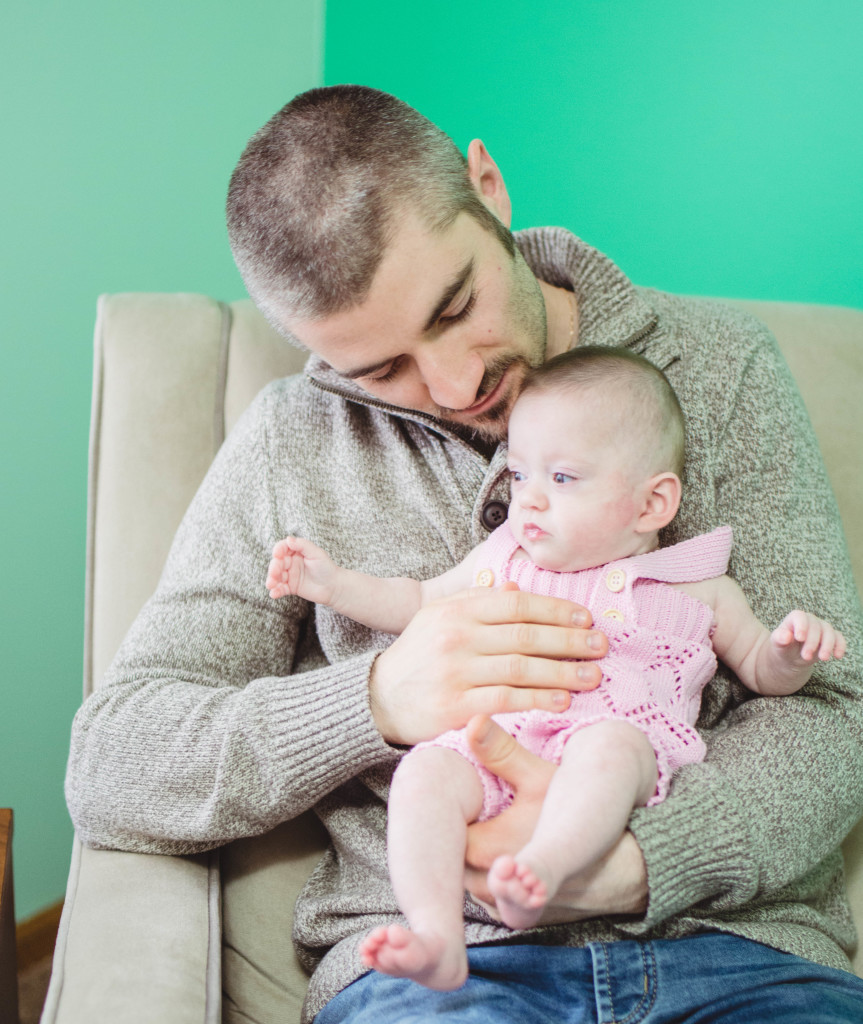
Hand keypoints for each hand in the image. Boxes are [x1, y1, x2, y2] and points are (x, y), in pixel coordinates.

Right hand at [266, 536, 339, 603]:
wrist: (334, 587)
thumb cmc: (326, 567)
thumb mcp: (317, 553)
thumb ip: (303, 545)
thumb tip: (288, 539)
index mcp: (296, 551)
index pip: (283, 548)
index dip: (278, 550)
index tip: (277, 554)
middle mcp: (291, 562)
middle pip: (277, 563)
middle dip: (274, 568)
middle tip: (274, 573)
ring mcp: (290, 575)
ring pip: (276, 576)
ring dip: (272, 580)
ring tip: (270, 585)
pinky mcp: (291, 587)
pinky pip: (281, 589)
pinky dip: (276, 591)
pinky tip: (274, 594)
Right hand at [369, 583, 607, 745]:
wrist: (379, 698)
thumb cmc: (418, 655)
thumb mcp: (439, 617)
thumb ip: (476, 601)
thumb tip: (515, 586)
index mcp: (456, 610)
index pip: (517, 604)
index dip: (556, 610)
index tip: (586, 619)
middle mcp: (456, 637)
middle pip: (526, 635)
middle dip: (569, 640)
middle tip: (600, 646)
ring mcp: (455, 672)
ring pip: (521, 668)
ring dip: (563, 672)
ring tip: (592, 675)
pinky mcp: (455, 706)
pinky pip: (506, 700)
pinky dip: (538, 699)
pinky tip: (562, 700)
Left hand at [463, 716, 647, 921]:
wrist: (619, 863)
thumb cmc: (576, 812)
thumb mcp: (538, 777)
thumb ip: (501, 751)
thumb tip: (473, 721)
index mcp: (489, 852)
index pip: (441, 839)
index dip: (443, 818)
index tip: (449, 797)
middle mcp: (492, 889)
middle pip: (451, 863)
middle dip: (454, 840)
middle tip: (456, 812)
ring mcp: (505, 908)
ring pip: (468, 883)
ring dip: (468, 862)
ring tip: (474, 829)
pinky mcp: (516, 918)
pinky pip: (488, 898)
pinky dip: (487, 879)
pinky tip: (493, 854)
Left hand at [772, 611, 845, 663]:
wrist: (792, 657)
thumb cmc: (783, 647)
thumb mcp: (778, 644)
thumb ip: (779, 638)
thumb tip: (786, 636)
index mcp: (795, 618)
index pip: (799, 617)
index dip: (801, 626)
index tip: (799, 638)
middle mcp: (810, 620)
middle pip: (815, 627)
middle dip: (812, 643)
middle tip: (805, 657)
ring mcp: (822, 627)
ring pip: (829, 632)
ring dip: (827, 646)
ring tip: (823, 659)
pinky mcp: (832, 637)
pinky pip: (839, 638)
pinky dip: (840, 646)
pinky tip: (837, 656)